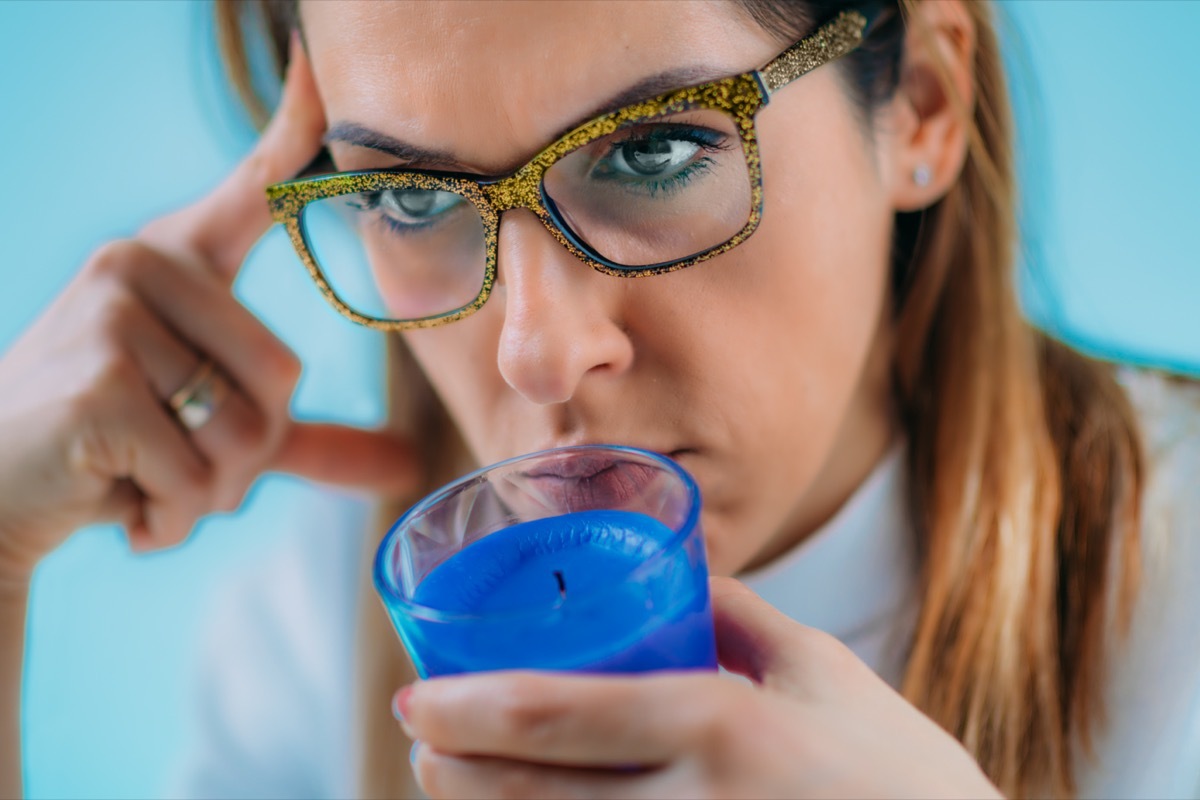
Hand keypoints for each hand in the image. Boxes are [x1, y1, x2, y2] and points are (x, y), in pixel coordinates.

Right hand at [0, 39, 415, 577]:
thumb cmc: (112, 447)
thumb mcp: (211, 433)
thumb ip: (301, 440)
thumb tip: (407, 467)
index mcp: (176, 260)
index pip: (251, 188)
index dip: (294, 126)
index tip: (318, 59)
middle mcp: (140, 263)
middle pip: (282, 375)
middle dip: (244, 455)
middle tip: (174, 461)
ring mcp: (111, 312)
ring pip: (243, 432)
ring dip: (208, 492)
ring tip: (146, 481)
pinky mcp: (97, 381)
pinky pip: (194, 474)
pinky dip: (169, 518)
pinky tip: (119, 505)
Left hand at [398, 577, 1002, 799]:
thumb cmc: (903, 776)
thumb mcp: (826, 674)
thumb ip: (742, 619)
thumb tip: (680, 576)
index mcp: (722, 729)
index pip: (561, 718)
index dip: (469, 711)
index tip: (417, 699)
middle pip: (532, 795)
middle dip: (452, 769)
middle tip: (417, 738)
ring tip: (445, 783)